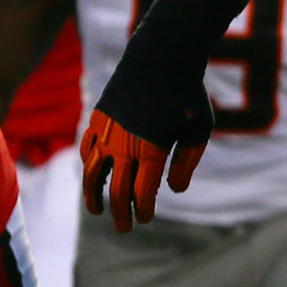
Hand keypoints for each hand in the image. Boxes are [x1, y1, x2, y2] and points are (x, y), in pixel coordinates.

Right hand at [79, 84, 212, 232]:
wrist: (160, 58)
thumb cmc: (187, 96)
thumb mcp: (199, 130)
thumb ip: (186, 162)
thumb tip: (173, 190)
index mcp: (151, 150)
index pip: (142, 192)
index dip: (143, 210)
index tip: (145, 219)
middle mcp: (124, 145)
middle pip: (116, 190)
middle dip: (120, 213)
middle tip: (124, 228)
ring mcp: (106, 132)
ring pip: (92, 173)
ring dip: (93, 195)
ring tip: (96, 211)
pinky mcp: (97, 119)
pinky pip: (87, 150)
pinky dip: (88, 167)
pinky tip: (94, 176)